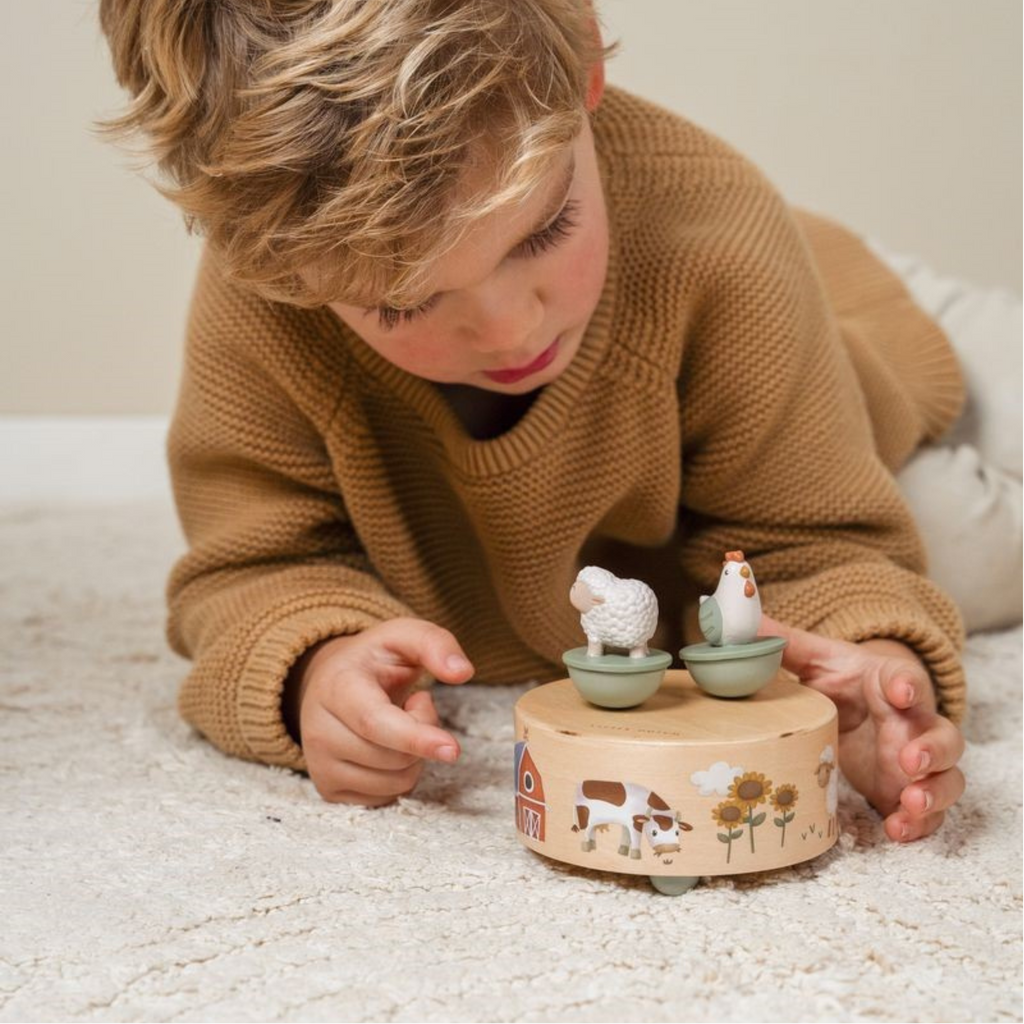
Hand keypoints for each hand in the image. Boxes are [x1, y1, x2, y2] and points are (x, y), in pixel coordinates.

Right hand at [283, 618, 473, 805]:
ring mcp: (319, 764)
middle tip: (413, 704)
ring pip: (395, 782)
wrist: (333, 682)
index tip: (452, 749)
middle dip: (423, 734)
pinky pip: (386, 798)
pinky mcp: (328, 790)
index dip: (415, 737)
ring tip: (396, 723)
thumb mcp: (404, 636)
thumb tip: (463, 672)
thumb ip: (436, 644)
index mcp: (337, 688)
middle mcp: (318, 730)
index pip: (376, 723)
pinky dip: (399, 775)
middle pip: (394, 757)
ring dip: (413, 757)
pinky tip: (385, 747)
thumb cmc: (374, 660)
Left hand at [760, 613, 964, 841]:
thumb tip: (748, 622)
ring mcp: (919, 764)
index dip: (907, 684)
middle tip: (909, 759)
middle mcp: (916, 725)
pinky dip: (919, 825)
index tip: (900, 691)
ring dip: (934, 792)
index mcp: (893, 686)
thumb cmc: (845, 681)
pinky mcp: (910, 792)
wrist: (863, 709)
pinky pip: (930, 814)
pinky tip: (897, 830)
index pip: (908, 680)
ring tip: (911, 801)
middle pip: (944, 736)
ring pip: (948, 779)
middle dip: (932, 750)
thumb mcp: (819, 661)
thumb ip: (788, 644)